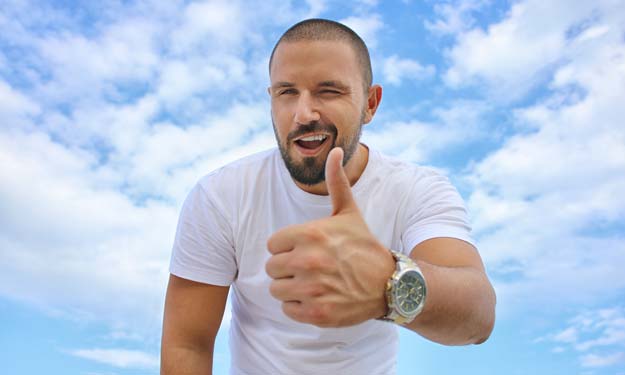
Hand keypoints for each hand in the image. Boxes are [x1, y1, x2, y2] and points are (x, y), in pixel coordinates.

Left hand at [265, 147, 394, 326]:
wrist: (390, 284)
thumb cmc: (364, 246)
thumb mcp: (349, 212)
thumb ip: (336, 181)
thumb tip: (335, 149)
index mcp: (309, 234)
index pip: (272, 244)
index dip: (288, 248)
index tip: (307, 250)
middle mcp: (307, 261)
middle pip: (272, 268)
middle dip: (288, 269)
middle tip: (311, 269)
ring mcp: (312, 289)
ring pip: (277, 290)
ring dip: (292, 288)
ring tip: (314, 283)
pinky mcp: (316, 313)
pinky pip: (287, 310)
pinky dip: (300, 307)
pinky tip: (319, 298)